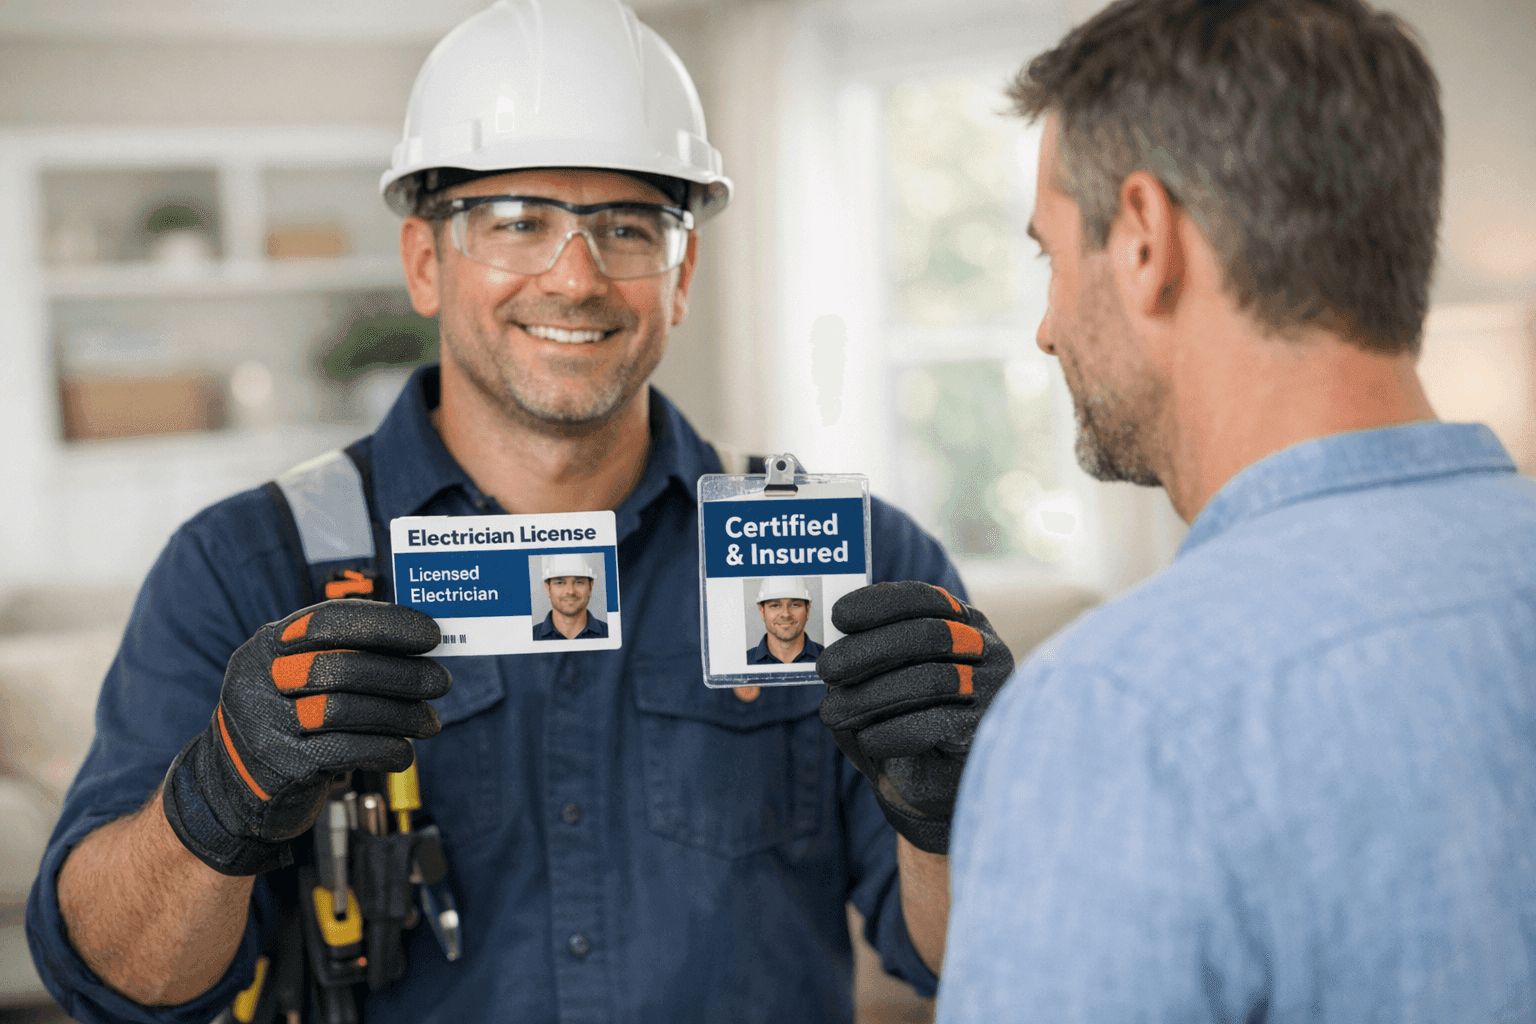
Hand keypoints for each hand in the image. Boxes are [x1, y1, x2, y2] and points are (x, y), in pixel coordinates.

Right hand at [162, 600, 450, 874]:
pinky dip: (386, 749)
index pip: (329, 620)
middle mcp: (259, 678)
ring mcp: (263, 724)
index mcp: (270, 644)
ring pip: (346, 710)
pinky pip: (346, 751)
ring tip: (430, 723)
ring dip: (402, 715)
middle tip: (441, 682)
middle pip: (342, 666)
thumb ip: (348, 656)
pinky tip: (403, 753)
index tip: (431, 635)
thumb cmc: (290, 723)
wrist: (235, 791)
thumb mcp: (304, 678)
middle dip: (403, 674)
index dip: (386, 623)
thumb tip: (422, 643)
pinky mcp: (279, 767)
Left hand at [817, 582, 1012, 854]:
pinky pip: (932, 725)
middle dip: (868, 650)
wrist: (926, 782)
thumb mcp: (877, 680)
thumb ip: (862, 659)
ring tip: (832, 714)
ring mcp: (991, 691)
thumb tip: (835, 651)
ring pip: (930, 680)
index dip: (880, 603)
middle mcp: (985, 650)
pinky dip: (889, 733)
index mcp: (962, 624)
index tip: (839, 617)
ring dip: (870, 697)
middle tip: (825, 669)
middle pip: (928, 635)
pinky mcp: (983, 733)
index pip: (925, 599)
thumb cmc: (898, 718)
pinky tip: (867, 741)